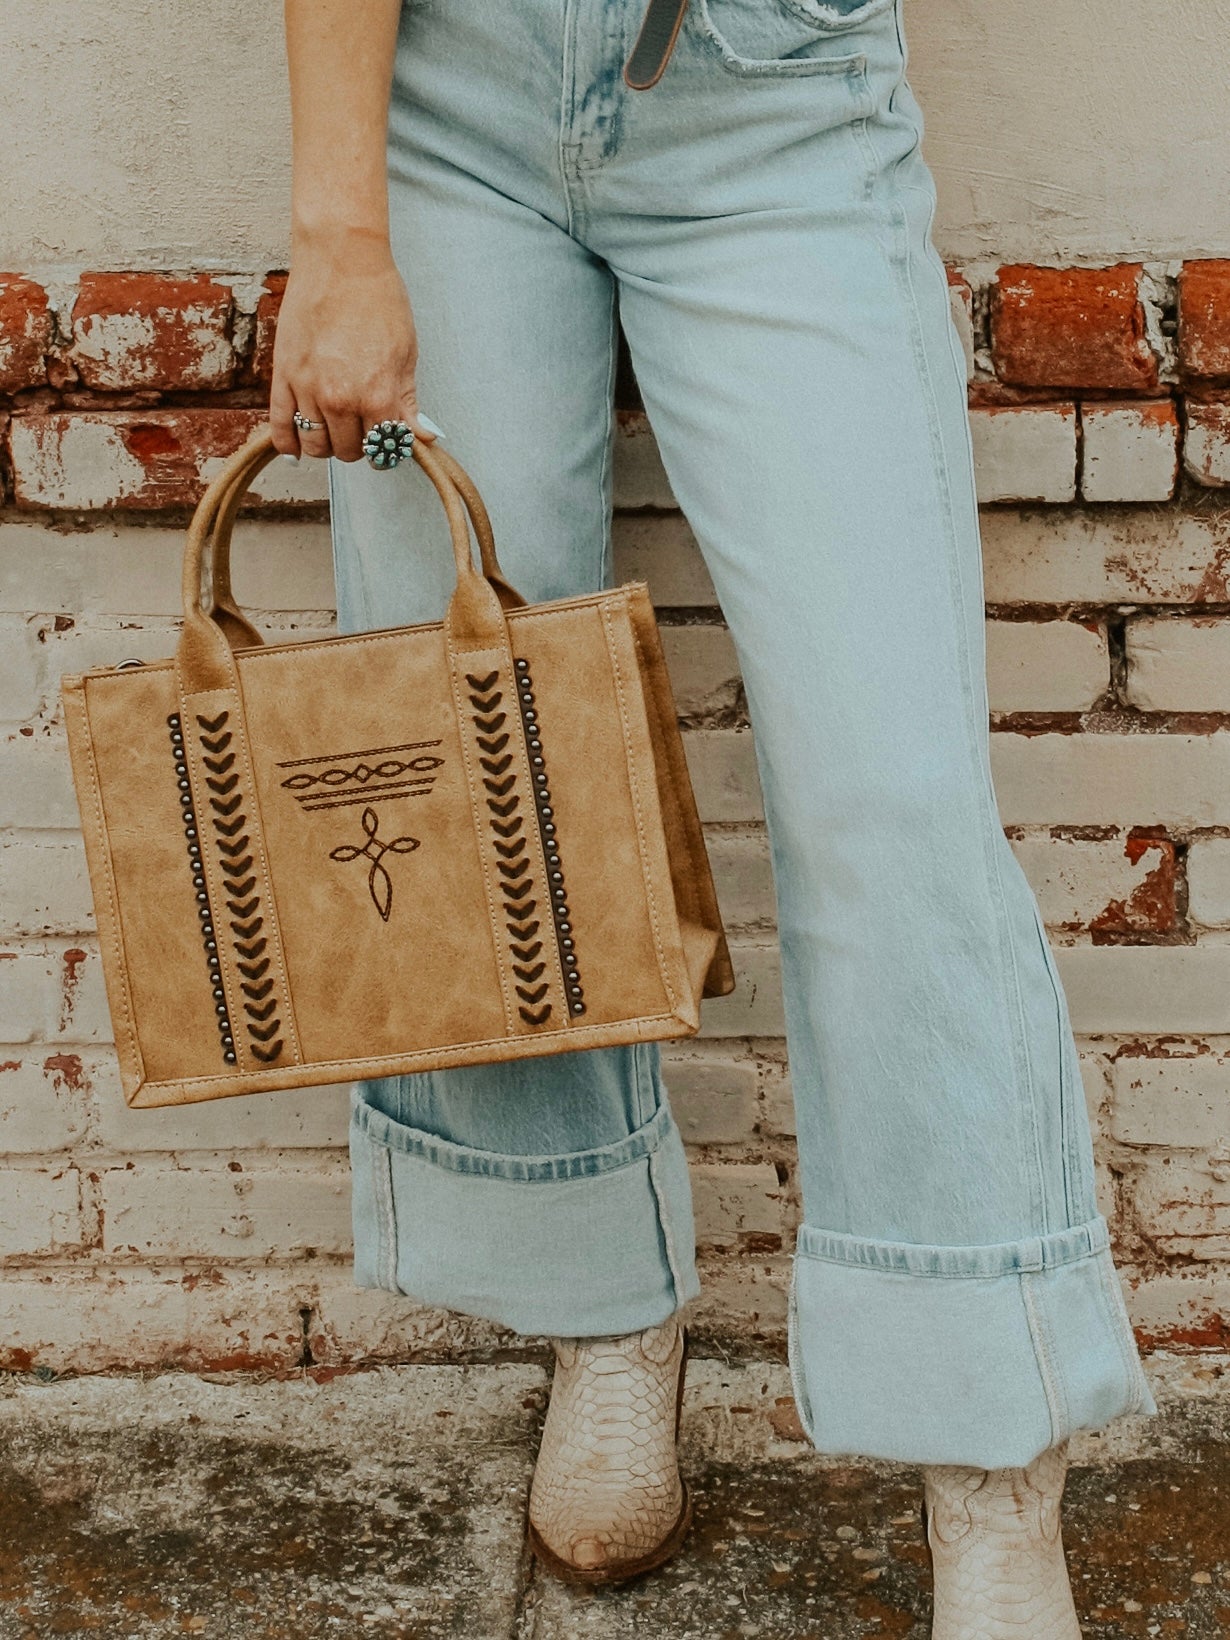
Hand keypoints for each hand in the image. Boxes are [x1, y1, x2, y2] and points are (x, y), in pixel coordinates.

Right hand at [269, 229, 436, 462]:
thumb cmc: (378, 300)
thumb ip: (409, 402)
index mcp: (377, 397)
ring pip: (315, 445)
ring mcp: (308, 390)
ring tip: (335, 428)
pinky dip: (287, 445)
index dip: (387, 449)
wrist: (341, 261)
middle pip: (348, 451)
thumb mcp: (406, 354)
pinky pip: (280, 427)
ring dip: (327, 444)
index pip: (383, 450)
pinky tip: (295, 450)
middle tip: (362, 428)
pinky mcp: (283, 376)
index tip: (386, 441)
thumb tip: (422, 437)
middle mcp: (341, 400)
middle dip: (358, 445)